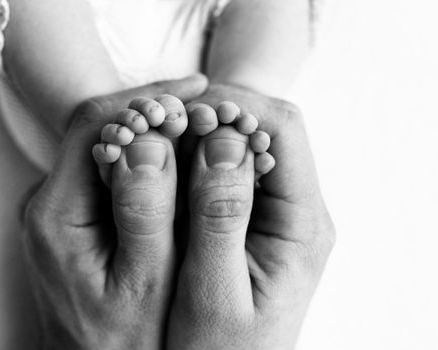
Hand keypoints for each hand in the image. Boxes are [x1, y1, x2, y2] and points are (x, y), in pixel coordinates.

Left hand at [22, 75, 207, 348]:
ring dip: (153, 130)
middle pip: (99, 129)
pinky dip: (147, 156)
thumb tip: (151, 143)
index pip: (97, 126)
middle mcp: (49, 204)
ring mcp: (61, 211)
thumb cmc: (124, 342)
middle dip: (154, 108)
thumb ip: (145, 213)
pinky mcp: (75, 220)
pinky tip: (180, 156)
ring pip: (106, 147)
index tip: (198, 91)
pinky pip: (110, 171)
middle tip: (206, 102)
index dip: (149, 100)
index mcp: (57, 213)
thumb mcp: (143, 284)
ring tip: (201, 121)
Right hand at [167, 83, 334, 348]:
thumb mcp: (214, 292)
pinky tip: (160, 165)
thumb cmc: (218, 349)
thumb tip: (222, 142)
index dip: (235, 106)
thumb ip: (219, 217)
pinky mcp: (245, 218)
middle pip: (262, 128)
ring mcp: (270, 211)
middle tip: (160, 121)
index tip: (184, 112)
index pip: (282, 130)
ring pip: (239, 145)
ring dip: (197, 134)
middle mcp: (293, 210)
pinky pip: (222, 169)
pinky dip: (190, 158)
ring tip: (153, 138)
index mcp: (300, 224)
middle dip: (212, 115)